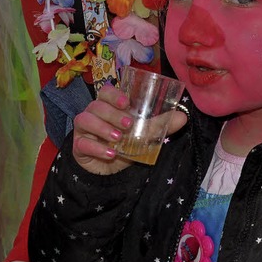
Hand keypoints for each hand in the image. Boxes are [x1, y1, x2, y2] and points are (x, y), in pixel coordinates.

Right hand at [72, 84, 187, 174]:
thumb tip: (182, 117)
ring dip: (102, 128)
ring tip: (118, 138)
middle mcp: (93, 114)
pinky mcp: (78, 146)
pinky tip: (109, 153)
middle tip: (128, 124)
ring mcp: (83, 129)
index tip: (126, 102)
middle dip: (112, 113)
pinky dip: (96, 148)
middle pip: (96, 105)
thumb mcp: (142, 135)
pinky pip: (82, 143)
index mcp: (108, 106)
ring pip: (85, 120)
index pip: (105, 92)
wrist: (107, 169)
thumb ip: (160, 125)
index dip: (113, 94)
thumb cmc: (123, 143)